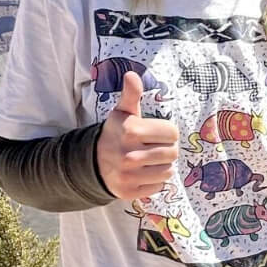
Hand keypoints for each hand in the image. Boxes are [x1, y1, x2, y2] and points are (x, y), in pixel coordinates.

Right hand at [94, 71, 178, 201]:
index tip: (156, 133)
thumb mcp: (123, 112)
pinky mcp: (129, 192)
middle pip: (172, 153)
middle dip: (167, 149)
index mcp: (131, 130)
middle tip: (154, 148)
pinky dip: (154, 181)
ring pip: (168, 171)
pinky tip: (143, 174)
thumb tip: (132, 75)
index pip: (172, 133)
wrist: (94, 161)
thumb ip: (131, 94)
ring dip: (163, 166)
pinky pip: (158, 187)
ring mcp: (128, 175)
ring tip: (150, 161)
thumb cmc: (116, 133)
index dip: (167, 132)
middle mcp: (129, 154)